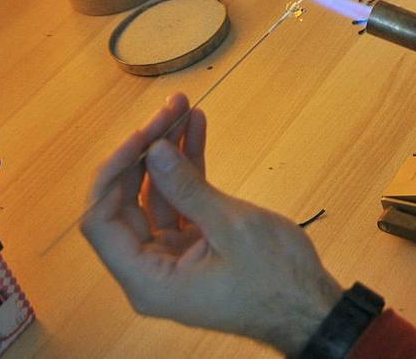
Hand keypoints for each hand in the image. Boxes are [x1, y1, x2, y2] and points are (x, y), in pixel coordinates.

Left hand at [81, 94, 341, 354]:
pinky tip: (197, 130)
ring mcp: (174, 256)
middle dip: (146, 152)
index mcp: (148, 279)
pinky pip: (182, 201)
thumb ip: (188, 189)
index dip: (114, 174)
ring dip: (170, 153)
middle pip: (127, 203)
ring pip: (157, 196)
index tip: (143, 136)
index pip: (102, 222)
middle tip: (170, 109)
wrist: (312, 307)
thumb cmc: (275, 278)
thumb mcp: (232, 228)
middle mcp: (152, 269)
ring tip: (185, 109)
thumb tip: (152, 151)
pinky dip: (191, 168)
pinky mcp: (196, 245)